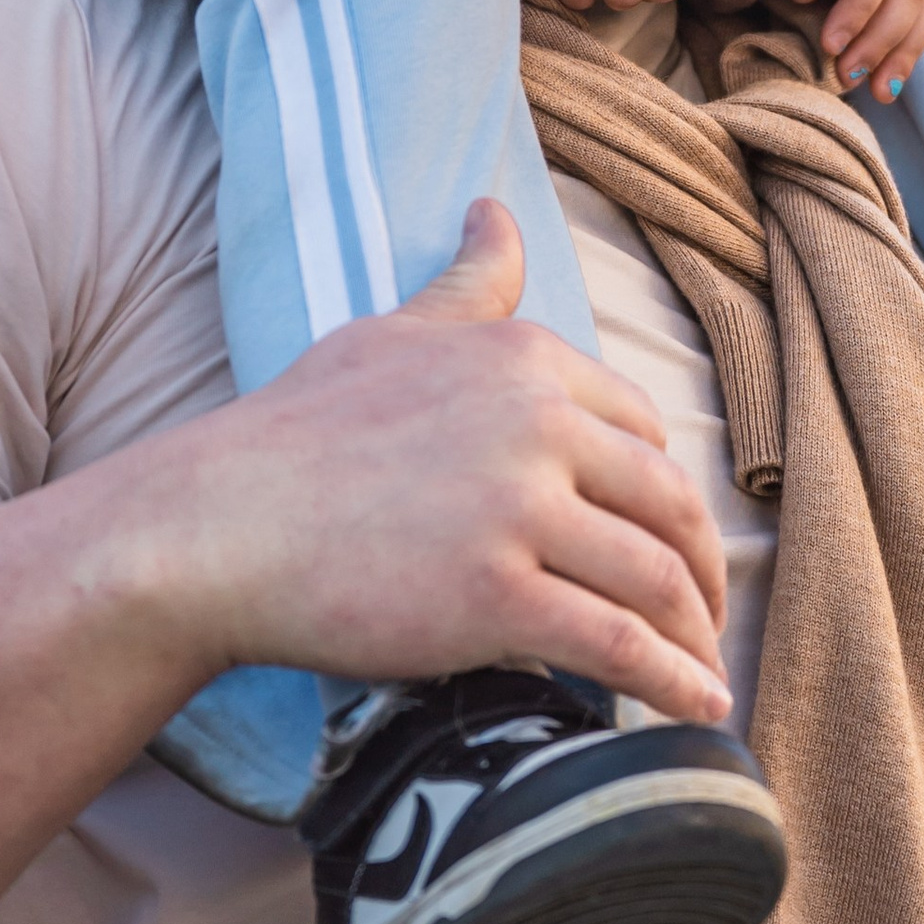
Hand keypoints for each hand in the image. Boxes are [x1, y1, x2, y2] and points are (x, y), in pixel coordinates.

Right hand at [178, 201, 732, 723]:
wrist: (219, 525)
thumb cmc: (297, 432)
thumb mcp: (393, 333)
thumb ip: (468, 288)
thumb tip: (495, 213)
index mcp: (524, 359)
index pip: (642, 428)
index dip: (665, 491)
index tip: (668, 538)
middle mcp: (536, 421)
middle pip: (668, 501)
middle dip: (703, 567)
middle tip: (705, 614)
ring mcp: (518, 509)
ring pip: (655, 576)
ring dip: (698, 634)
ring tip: (704, 673)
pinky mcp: (497, 596)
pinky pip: (619, 645)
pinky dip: (675, 682)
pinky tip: (699, 710)